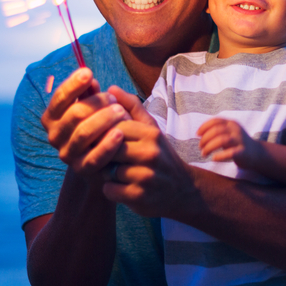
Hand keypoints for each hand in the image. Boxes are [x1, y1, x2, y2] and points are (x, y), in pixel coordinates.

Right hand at [41, 68, 127, 175]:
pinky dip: (108, 144)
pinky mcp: (82, 168)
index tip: (88, 72)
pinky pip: (95, 156)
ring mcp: (67, 154)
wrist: (96, 161)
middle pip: (75, 113)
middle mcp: (54, 136)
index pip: (59, 98)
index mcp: (51, 118)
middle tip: (113, 98)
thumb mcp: (90, 108)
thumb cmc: (94, 126)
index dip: (73, 84)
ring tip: (121, 111)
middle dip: (96, 102)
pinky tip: (120, 134)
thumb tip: (90, 79)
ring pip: (84, 133)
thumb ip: (89, 93)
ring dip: (105, 119)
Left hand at [99, 87, 198, 218]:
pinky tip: (121, 187)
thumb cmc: (161, 156)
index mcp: (151, 134)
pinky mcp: (140, 197)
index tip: (103, 140)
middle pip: (109, 149)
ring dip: (107, 174)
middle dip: (104, 154)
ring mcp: (146, 176)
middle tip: (108, 159)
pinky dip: (111, 190)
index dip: (104, 133)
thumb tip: (111, 88)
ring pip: (107, 171)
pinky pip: (110, 190)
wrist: (183, 190)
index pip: (114, 127)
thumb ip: (131, 107)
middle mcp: (150, 153)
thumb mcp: (151, 129)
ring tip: (116, 173)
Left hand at [197, 118, 262, 168]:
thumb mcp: (229, 133)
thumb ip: (217, 131)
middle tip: (200, 147)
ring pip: (222, 140)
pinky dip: (220, 156)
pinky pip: (230, 153)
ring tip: (204, 154)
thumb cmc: (238, 143)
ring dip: (209, 147)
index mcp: (231, 123)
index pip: (215, 121)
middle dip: (205, 139)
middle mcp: (236, 130)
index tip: (197, 134)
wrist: (257, 153)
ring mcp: (240, 140)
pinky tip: (214, 159)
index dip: (204, 127)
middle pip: (217, 130)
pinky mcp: (243, 152)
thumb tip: (200, 135)